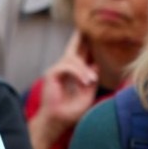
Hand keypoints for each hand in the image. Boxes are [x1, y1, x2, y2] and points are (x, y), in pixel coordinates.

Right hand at [28, 32, 98, 148]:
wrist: (57, 121)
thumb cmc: (71, 112)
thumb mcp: (87, 95)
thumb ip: (91, 80)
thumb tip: (95, 65)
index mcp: (73, 74)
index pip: (80, 56)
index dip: (87, 46)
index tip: (95, 36)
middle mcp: (64, 70)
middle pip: (72, 49)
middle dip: (79, 38)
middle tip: (84, 27)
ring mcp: (56, 70)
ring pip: (72, 59)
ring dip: (83, 70)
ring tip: (90, 82)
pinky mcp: (52, 74)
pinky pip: (67, 66)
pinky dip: (77, 73)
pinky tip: (85, 82)